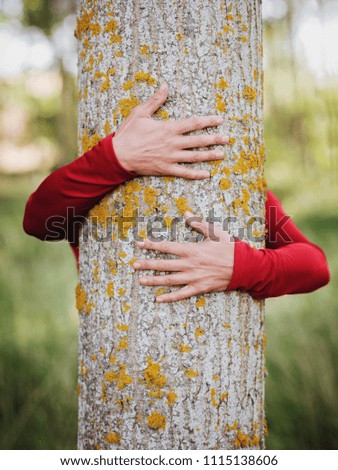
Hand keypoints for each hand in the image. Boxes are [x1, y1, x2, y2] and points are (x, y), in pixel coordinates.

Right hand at [113, 83, 227, 178]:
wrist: (118, 155)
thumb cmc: (128, 134)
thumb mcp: (140, 113)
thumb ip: (155, 100)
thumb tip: (165, 85)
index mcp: (168, 128)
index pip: (193, 123)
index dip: (208, 121)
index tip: (219, 120)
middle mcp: (172, 143)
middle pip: (198, 140)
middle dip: (214, 138)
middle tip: (226, 138)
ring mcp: (170, 157)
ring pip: (194, 157)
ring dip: (209, 155)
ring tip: (221, 154)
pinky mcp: (166, 169)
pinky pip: (184, 173)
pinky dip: (196, 174)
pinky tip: (206, 174)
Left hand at [133, 211, 234, 302]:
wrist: (244, 267)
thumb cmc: (228, 248)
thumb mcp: (215, 232)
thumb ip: (198, 223)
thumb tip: (186, 213)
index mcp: (191, 249)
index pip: (167, 246)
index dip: (152, 244)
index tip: (140, 243)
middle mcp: (190, 264)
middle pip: (164, 264)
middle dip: (148, 264)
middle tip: (134, 265)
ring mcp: (194, 277)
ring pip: (169, 280)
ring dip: (154, 280)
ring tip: (141, 280)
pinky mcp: (199, 288)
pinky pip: (182, 294)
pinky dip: (169, 297)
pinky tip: (158, 299)